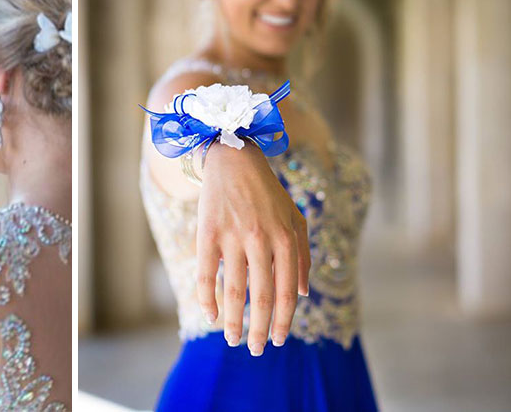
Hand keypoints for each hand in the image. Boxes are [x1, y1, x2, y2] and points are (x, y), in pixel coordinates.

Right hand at [197, 141, 309, 355]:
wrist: (234, 159)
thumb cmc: (268, 193)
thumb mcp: (295, 219)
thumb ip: (303, 256)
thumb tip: (301, 295)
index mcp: (286, 240)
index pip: (286, 294)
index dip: (283, 322)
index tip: (278, 341)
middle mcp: (261, 240)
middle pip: (261, 298)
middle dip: (259, 331)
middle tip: (256, 350)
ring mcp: (233, 237)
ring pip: (233, 292)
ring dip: (234, 322)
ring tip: (233, 339)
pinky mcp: (208, 233)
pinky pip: (206, 274)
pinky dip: (207, 299)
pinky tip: (210, 315)